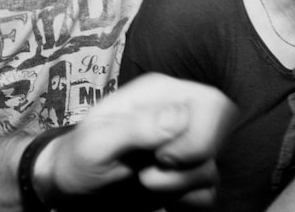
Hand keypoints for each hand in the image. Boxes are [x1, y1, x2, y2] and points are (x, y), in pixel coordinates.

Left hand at [38, 73, 235, 208]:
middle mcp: (177, 114)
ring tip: (143, 181)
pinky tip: (159, 197)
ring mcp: (183, 146)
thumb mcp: (96, 142)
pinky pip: (209, 193)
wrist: (72, 188)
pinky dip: (188, 201)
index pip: (212, 103)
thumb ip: (137, 127)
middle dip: (193, 161)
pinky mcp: (185, 176)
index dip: (198, 136)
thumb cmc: (77, 158)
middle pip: (222, 133)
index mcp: (159, 93)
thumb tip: (181, 116)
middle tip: (153, 170)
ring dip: (181, 185)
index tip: (162, 156)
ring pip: (213, 167)